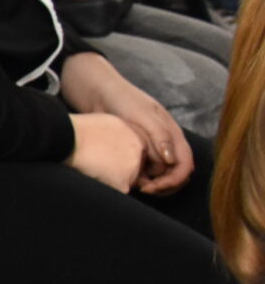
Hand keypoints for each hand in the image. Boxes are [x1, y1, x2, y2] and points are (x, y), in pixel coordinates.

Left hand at [63, 53, 194, 192]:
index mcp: (173, 134)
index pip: (185, 164)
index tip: (153, 188)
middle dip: (165, 186)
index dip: (174, 180)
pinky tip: (128, 180)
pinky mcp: (138, 150)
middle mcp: (167, 143)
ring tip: (136, 187)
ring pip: (162, 174)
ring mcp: (153, 147)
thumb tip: (171, 160)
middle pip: (177, 173)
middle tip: (144, 191)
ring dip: (154, 184)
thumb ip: (159, 136)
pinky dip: (142, 178)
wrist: (99, 92)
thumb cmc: (122, 99)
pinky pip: (147, 170)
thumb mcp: (142, 115)